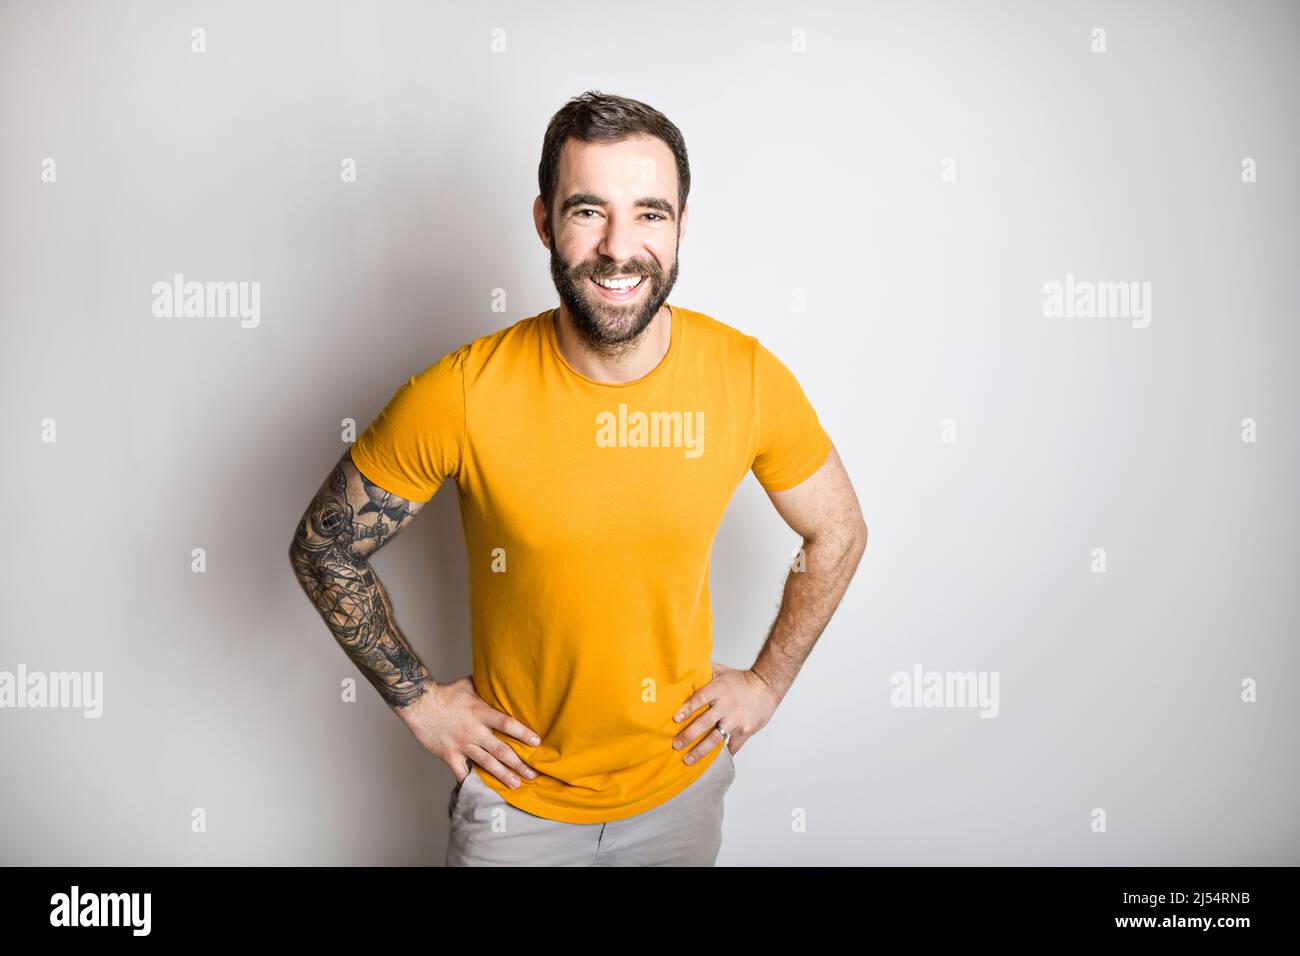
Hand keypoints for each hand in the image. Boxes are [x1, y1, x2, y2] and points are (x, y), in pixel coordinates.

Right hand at [400, 676, 542, 789]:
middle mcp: (474, 732)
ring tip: (516, 785)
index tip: (537, 742)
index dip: (523, 733)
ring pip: (487, 764)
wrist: (419, 704)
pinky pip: (462, 772)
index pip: (507, 724)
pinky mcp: (449, 755)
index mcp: (481, 713)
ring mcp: (462, 745)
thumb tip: (501, 676)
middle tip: (533, 774)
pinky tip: (480, 791)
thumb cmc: (445, 693)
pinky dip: (471, 782)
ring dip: (503, 775)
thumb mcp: (469, 684)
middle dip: (519, 764)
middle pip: (501, 750)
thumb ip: (486, 686)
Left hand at [670, 661, 779, 763]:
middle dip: (688, 735)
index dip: (687, 709)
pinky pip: (733, 746)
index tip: (675, 719)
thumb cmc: (741, 680)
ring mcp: (736, 720)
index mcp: (719, 689)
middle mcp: (727, 705)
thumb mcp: (722, 671)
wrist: (766, 686)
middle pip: (705, 723)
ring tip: (688, 759)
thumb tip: (684, 668)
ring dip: (700, 750)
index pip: (700, 699)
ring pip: (716, 738)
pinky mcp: (746, 730)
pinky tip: (713, 762)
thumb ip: (704, 671)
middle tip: (676, 745)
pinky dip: (723, 754)